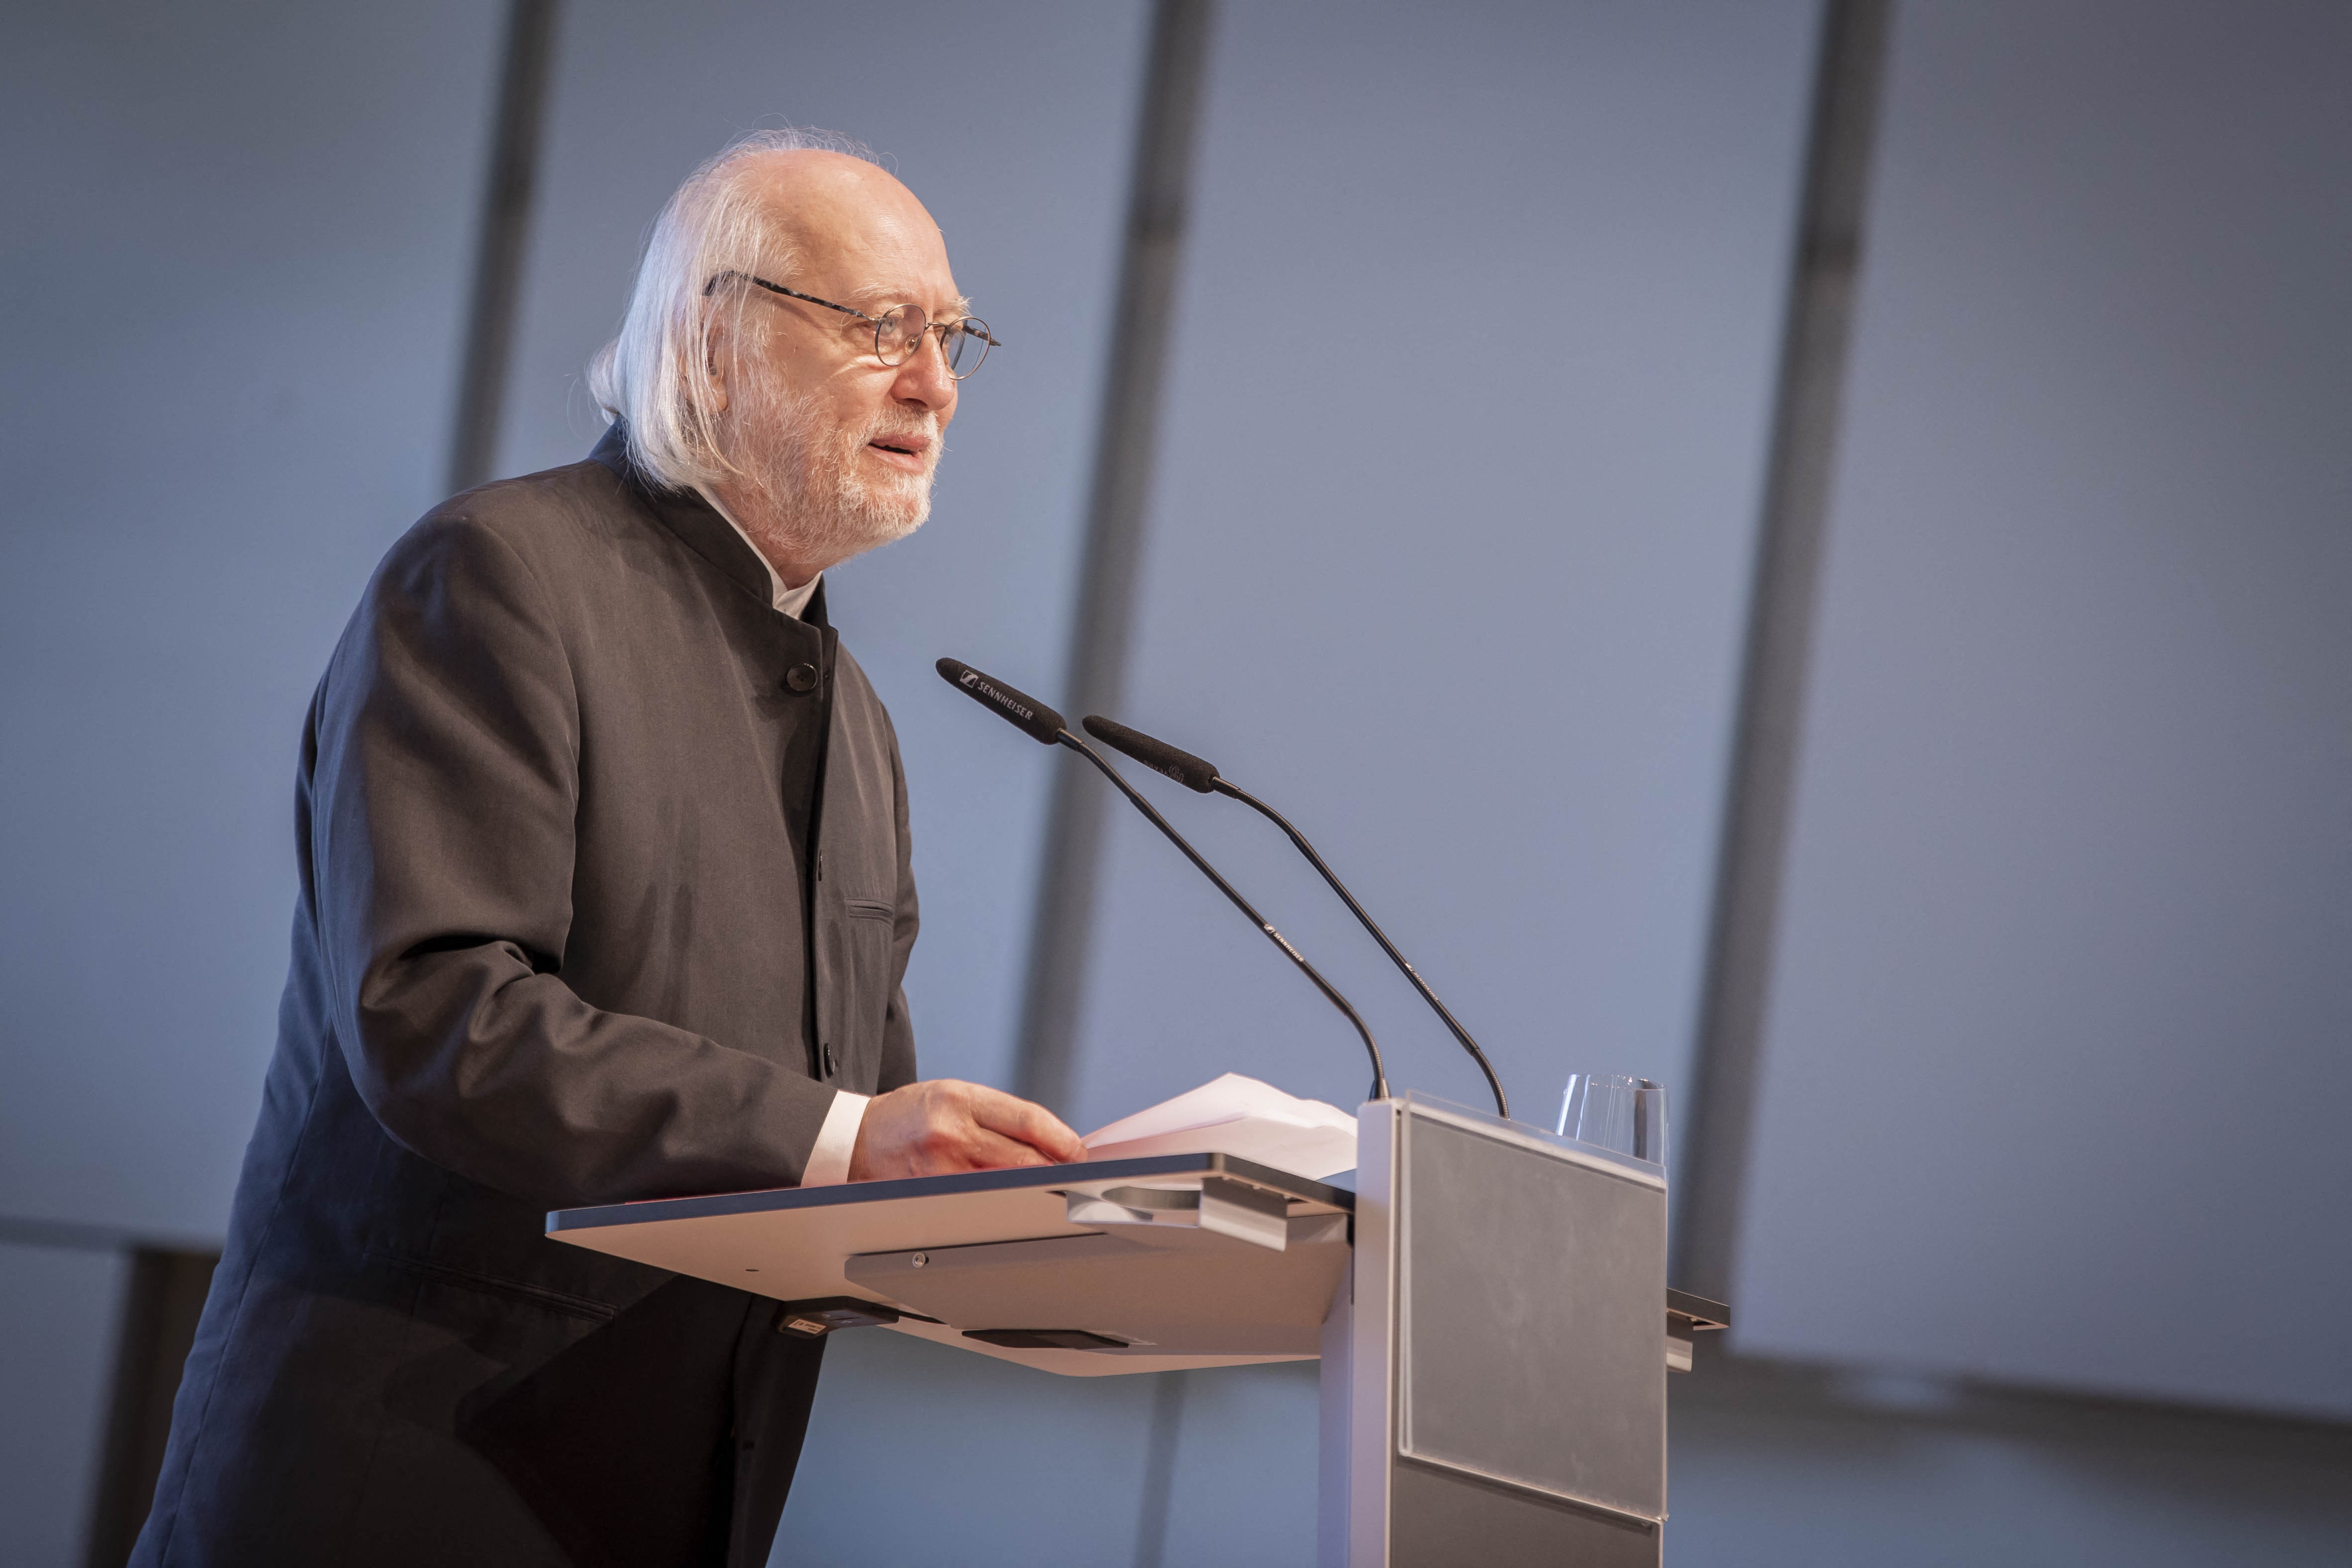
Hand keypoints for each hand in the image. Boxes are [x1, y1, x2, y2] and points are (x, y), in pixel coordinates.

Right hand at [846, 1079, 1086, 1182]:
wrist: (856, 1139)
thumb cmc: (908, 1115)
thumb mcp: (952, 1095)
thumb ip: (997, 1115)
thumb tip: (1048, 1141)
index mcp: (960, 1099)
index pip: (1028, 1120)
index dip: (1062, 1139)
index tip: (1077, 1151)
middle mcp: (951, 1133)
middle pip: (1023, 1159)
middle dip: (1054, 1168)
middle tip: (1069, 1172)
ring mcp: (940, 1170)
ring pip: (1006, 1186)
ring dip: (1031, 1188)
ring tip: (1041, 1185)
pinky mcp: (930, 1197)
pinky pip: (980, 1203)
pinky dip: (1001, 1202)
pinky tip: (1006, 1199)